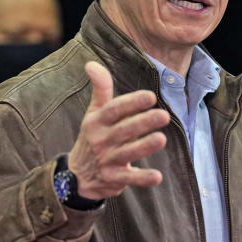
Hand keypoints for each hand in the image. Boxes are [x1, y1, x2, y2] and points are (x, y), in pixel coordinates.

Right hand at [68, 61, 169, 199]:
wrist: (77, 175)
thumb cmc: (92, 137)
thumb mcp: (94, 113)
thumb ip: (100, 89)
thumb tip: (91, 63)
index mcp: (98, 121)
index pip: (114, 110)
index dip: (131, 103)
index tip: (150, 97)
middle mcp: (101, 140)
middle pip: (123, 130)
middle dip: (143, 122)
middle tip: (164, 115)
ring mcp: (107, 160)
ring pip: (127, 153)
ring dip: (144, 147)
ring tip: (161, 139)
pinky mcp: (113, 178)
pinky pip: (129, 178)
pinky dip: (142, 178)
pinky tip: (158, 177)